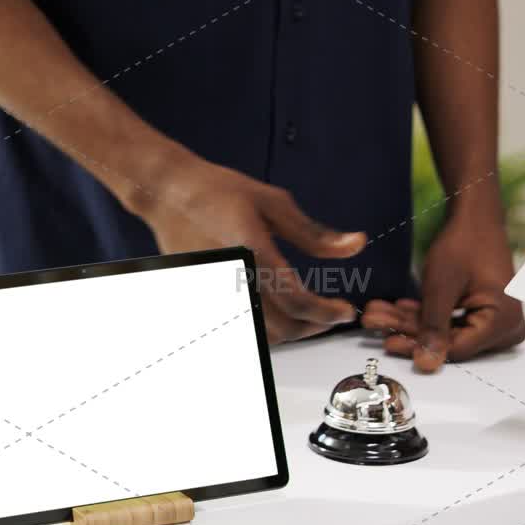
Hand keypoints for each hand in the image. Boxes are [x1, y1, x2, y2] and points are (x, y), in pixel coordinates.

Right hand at [146, 158, 366, 344]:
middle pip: (282, 326)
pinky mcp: (204, 298)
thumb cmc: (217, 191)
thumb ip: (314, 233)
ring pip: (262, 334)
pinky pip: (241, 327)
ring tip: (308, 316)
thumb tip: (355, 245)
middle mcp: (234, 277)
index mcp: (253, 251)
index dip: (327, 312)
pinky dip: (264, 329)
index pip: (297, 300)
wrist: (169, 193)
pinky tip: (276, 313)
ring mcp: (216, 292)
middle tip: (331, 314)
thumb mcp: (272, 202)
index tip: (345, 310)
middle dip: (314, 326)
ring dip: (291, 331)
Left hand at [362, 215, 524, 370]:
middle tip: (377, 321)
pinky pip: (453, 321)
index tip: (390, 341)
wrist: (475, 217)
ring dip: (413, 321)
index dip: (420, 346)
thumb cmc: (464, 242)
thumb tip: (426, 364)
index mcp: (504, 322)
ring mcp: (499, 321)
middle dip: (409, 329)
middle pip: (451, 340)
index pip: (456, 348)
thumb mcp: (442, 285)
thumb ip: (434, 326)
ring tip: (381, 313)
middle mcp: (508, 327)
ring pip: (448, 331)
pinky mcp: (486, 314)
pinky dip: (427, 315)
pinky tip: (399, 309)